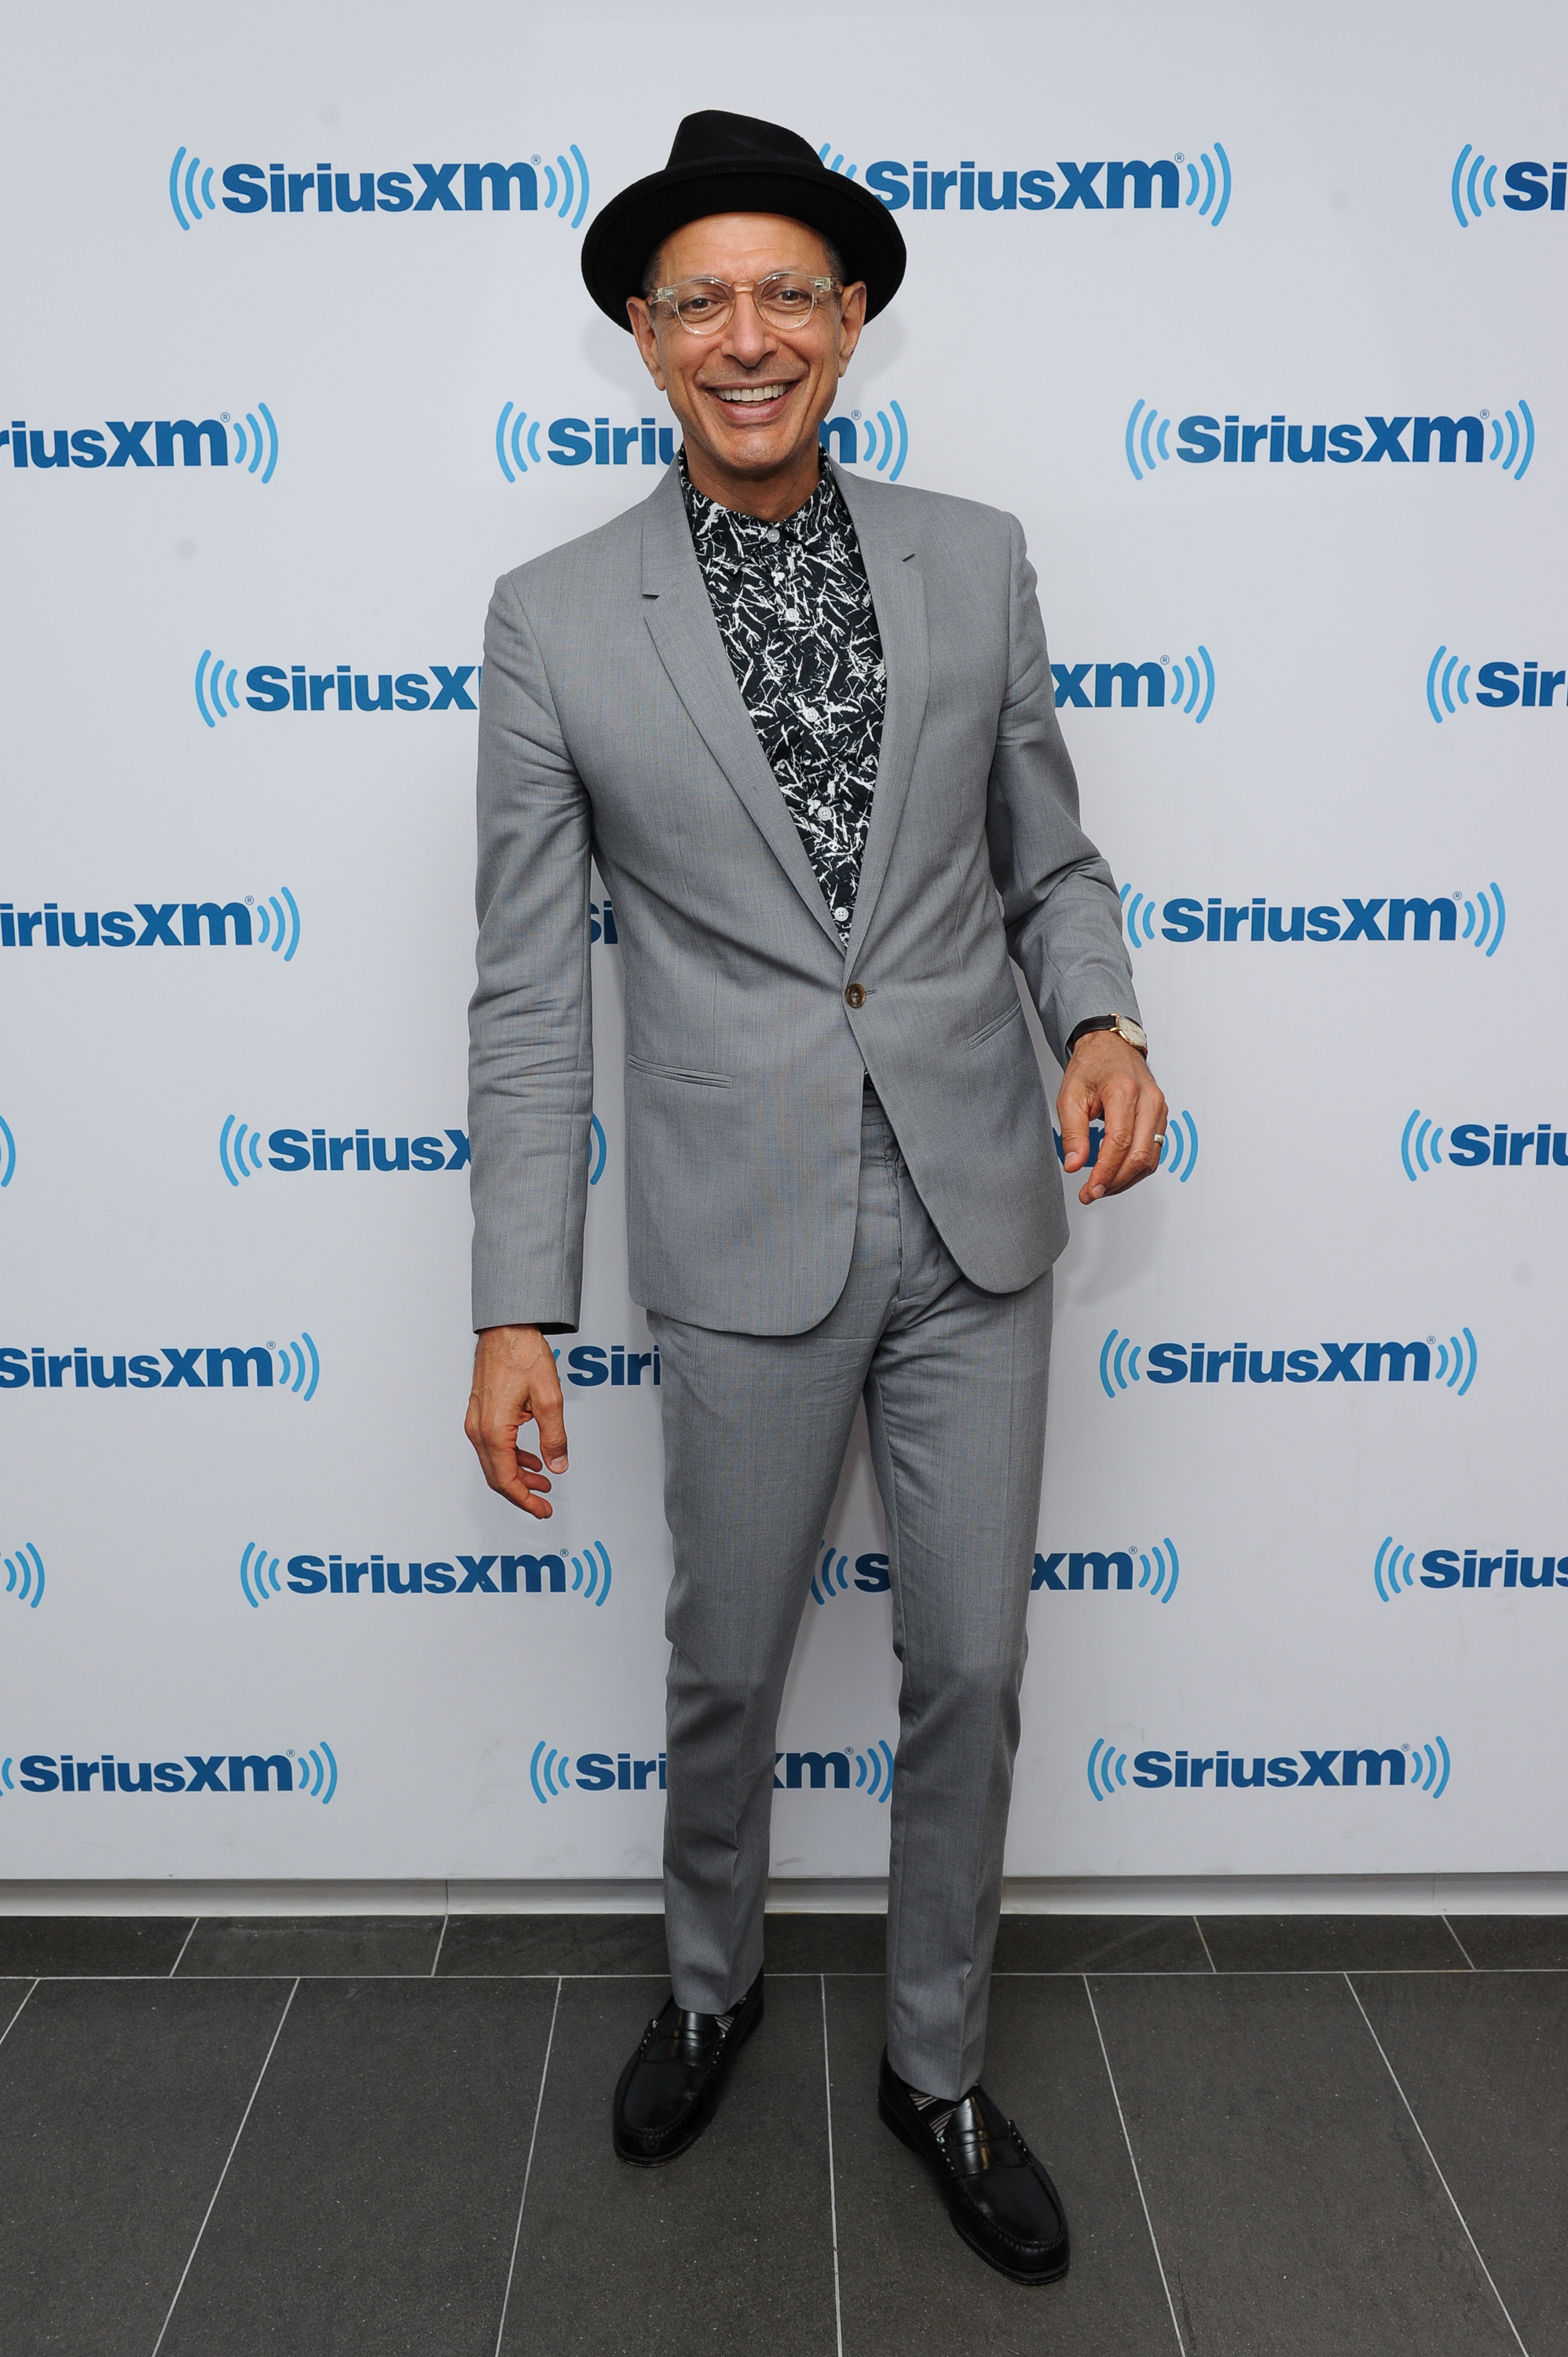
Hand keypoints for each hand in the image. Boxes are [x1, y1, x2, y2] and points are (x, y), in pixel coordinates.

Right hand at [465, 1325, 567, 1518]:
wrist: (506, 1327)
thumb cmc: (522, 1354)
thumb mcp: (549, 1399)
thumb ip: (555, 1437)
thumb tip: (557, 1464)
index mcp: (494, 1430)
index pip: (506, 1480)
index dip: (525, 1500)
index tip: (541, 1509)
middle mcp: (479, 1429)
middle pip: (497, 1476)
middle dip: (522, 1492)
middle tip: (544, 1501)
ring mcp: (476, 1420)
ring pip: (494, 1462)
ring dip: (518, 1475)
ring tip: (542, 1479)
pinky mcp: (480, 1412)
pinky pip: (493, 1446)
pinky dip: (512, 1458)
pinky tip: (530, 1458)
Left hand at [1057, 1034, 1168, 1203]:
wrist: (1110, 1047)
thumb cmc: (1092, 1066)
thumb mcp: (1070, 1096)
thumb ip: (1073, 1133)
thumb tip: (1074, 1165)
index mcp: (1125, 1090)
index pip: (1119, 1142)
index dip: (1105, 1172)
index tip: (1090, 1189)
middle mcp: (1149, 1100)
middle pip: (1139, 1156)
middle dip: (1115, 1182)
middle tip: (1092, 1193)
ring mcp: (1159, 1109)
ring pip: (1150, 1159)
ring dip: (1126, 1179)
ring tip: (1101, 1186)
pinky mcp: (1161, 1117)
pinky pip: (1153, 1152)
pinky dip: (1135, 1168)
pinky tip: (1115, 1173)